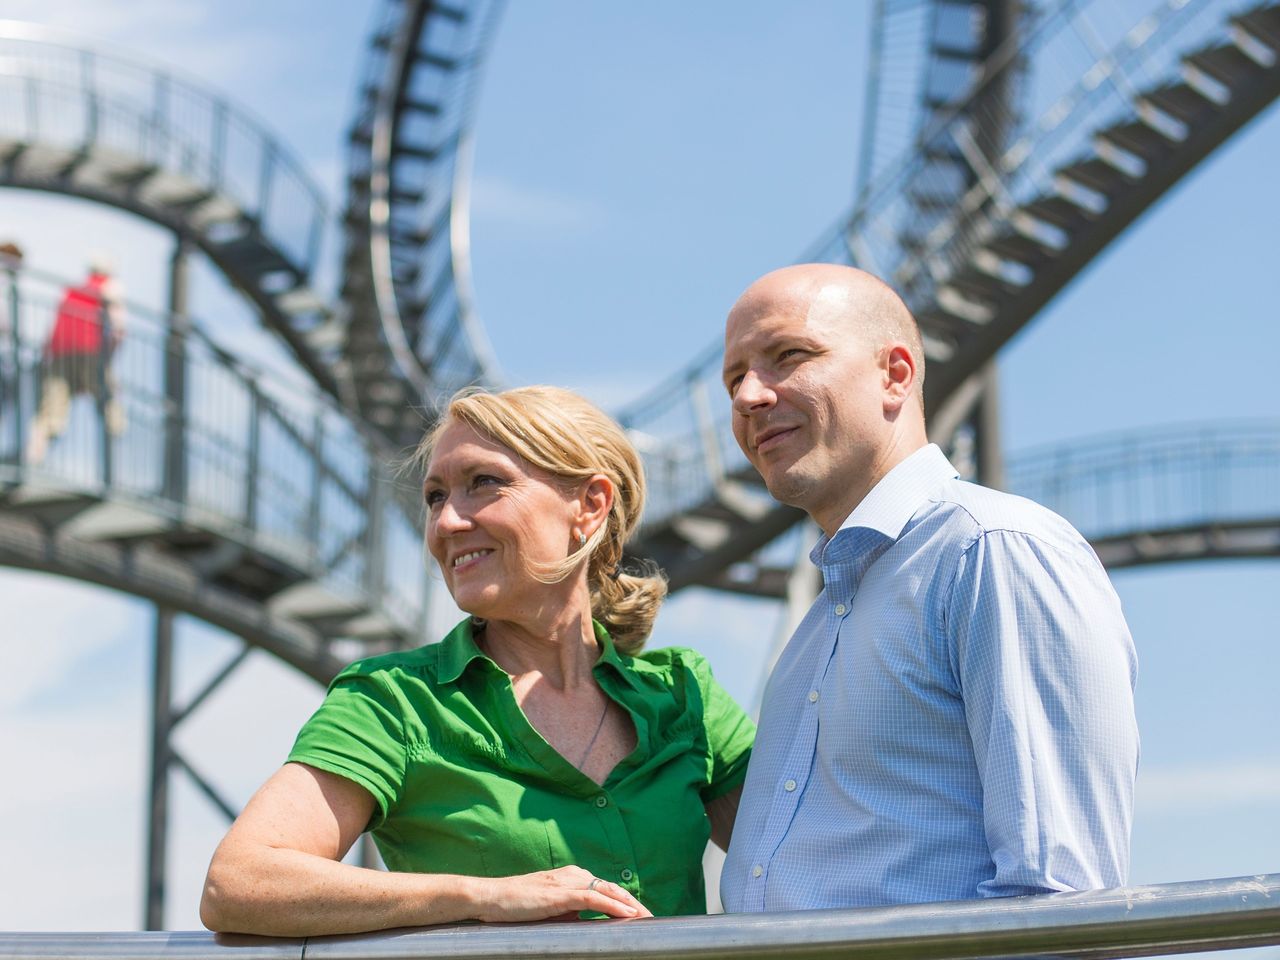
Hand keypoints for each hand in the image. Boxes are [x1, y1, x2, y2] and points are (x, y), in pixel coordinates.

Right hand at [471, 865, 652, 921]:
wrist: (490, 897)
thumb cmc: (517, 906)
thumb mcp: (550, 910)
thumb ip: (571, 913)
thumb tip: (592, 925)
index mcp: (572, 877)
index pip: (607, 889)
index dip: (627, 902)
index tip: (642, 917)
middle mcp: (574, 875)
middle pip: (613, 888)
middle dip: (635, 904)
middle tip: (653, 920)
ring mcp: (566, 882)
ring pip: (607, 892)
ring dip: (630, 906)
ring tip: (647, 919)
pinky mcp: (559, 894)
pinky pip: (592, 900)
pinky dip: (613, 906)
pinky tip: (627, 914)